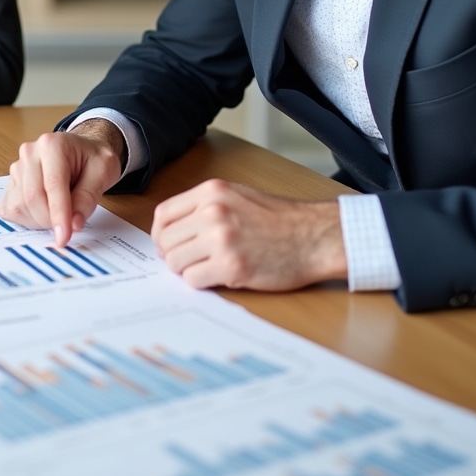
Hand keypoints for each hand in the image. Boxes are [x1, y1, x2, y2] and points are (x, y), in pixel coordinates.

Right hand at [0, 122, 124, 246]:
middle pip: (32, 197)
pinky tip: (45, 211)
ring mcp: (17, 168)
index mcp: (52, 145)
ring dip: (40, 221)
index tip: (64, 237)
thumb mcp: (103, 172)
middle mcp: (29, 153)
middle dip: (50, 220)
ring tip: (61, 211)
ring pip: (21, 206)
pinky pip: (12, 209)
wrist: (81, 151)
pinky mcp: (11, 183)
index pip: (52, 185)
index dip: (59, 215)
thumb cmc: (92, 159)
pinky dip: (29, 219)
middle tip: (69, 226)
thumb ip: (88, 197)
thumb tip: (74, 224)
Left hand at [151, 179, 346, 291]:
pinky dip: (201, 282)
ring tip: (205, 268)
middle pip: (166, 241)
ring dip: (186, 270)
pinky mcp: (232, 266)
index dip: (160, 234)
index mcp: (212, 192)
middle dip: (172, 255)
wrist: (315, 236)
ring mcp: (221, 239)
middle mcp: (212, 212)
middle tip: (187, 262)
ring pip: (176, 262)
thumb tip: (173, 230)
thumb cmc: (280, 219)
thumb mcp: (238, 196)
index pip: (163, 215)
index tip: (166, 245)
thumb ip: (204, 207)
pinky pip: (194, 280)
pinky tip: (218, 277)